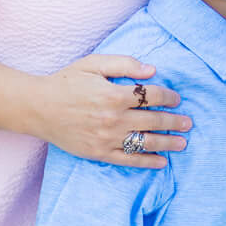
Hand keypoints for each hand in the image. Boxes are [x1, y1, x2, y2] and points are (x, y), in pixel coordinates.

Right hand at [35, 55, 190, 167]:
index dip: (168, 96)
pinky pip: (129, 160)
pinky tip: (161, 162)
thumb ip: (124, 64)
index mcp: (113, 94)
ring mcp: (106, 138)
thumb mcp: (94, 64)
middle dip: (174, 121)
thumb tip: (152, 70)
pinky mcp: (99, 153)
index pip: (151, 96)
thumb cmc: (66, 82)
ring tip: (182, 143)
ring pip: (145, 142)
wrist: (37, 107)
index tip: (176, 98)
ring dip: (167, 143)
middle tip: (188, 123)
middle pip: (153, 120)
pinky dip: (147, 162)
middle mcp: (113, 118)